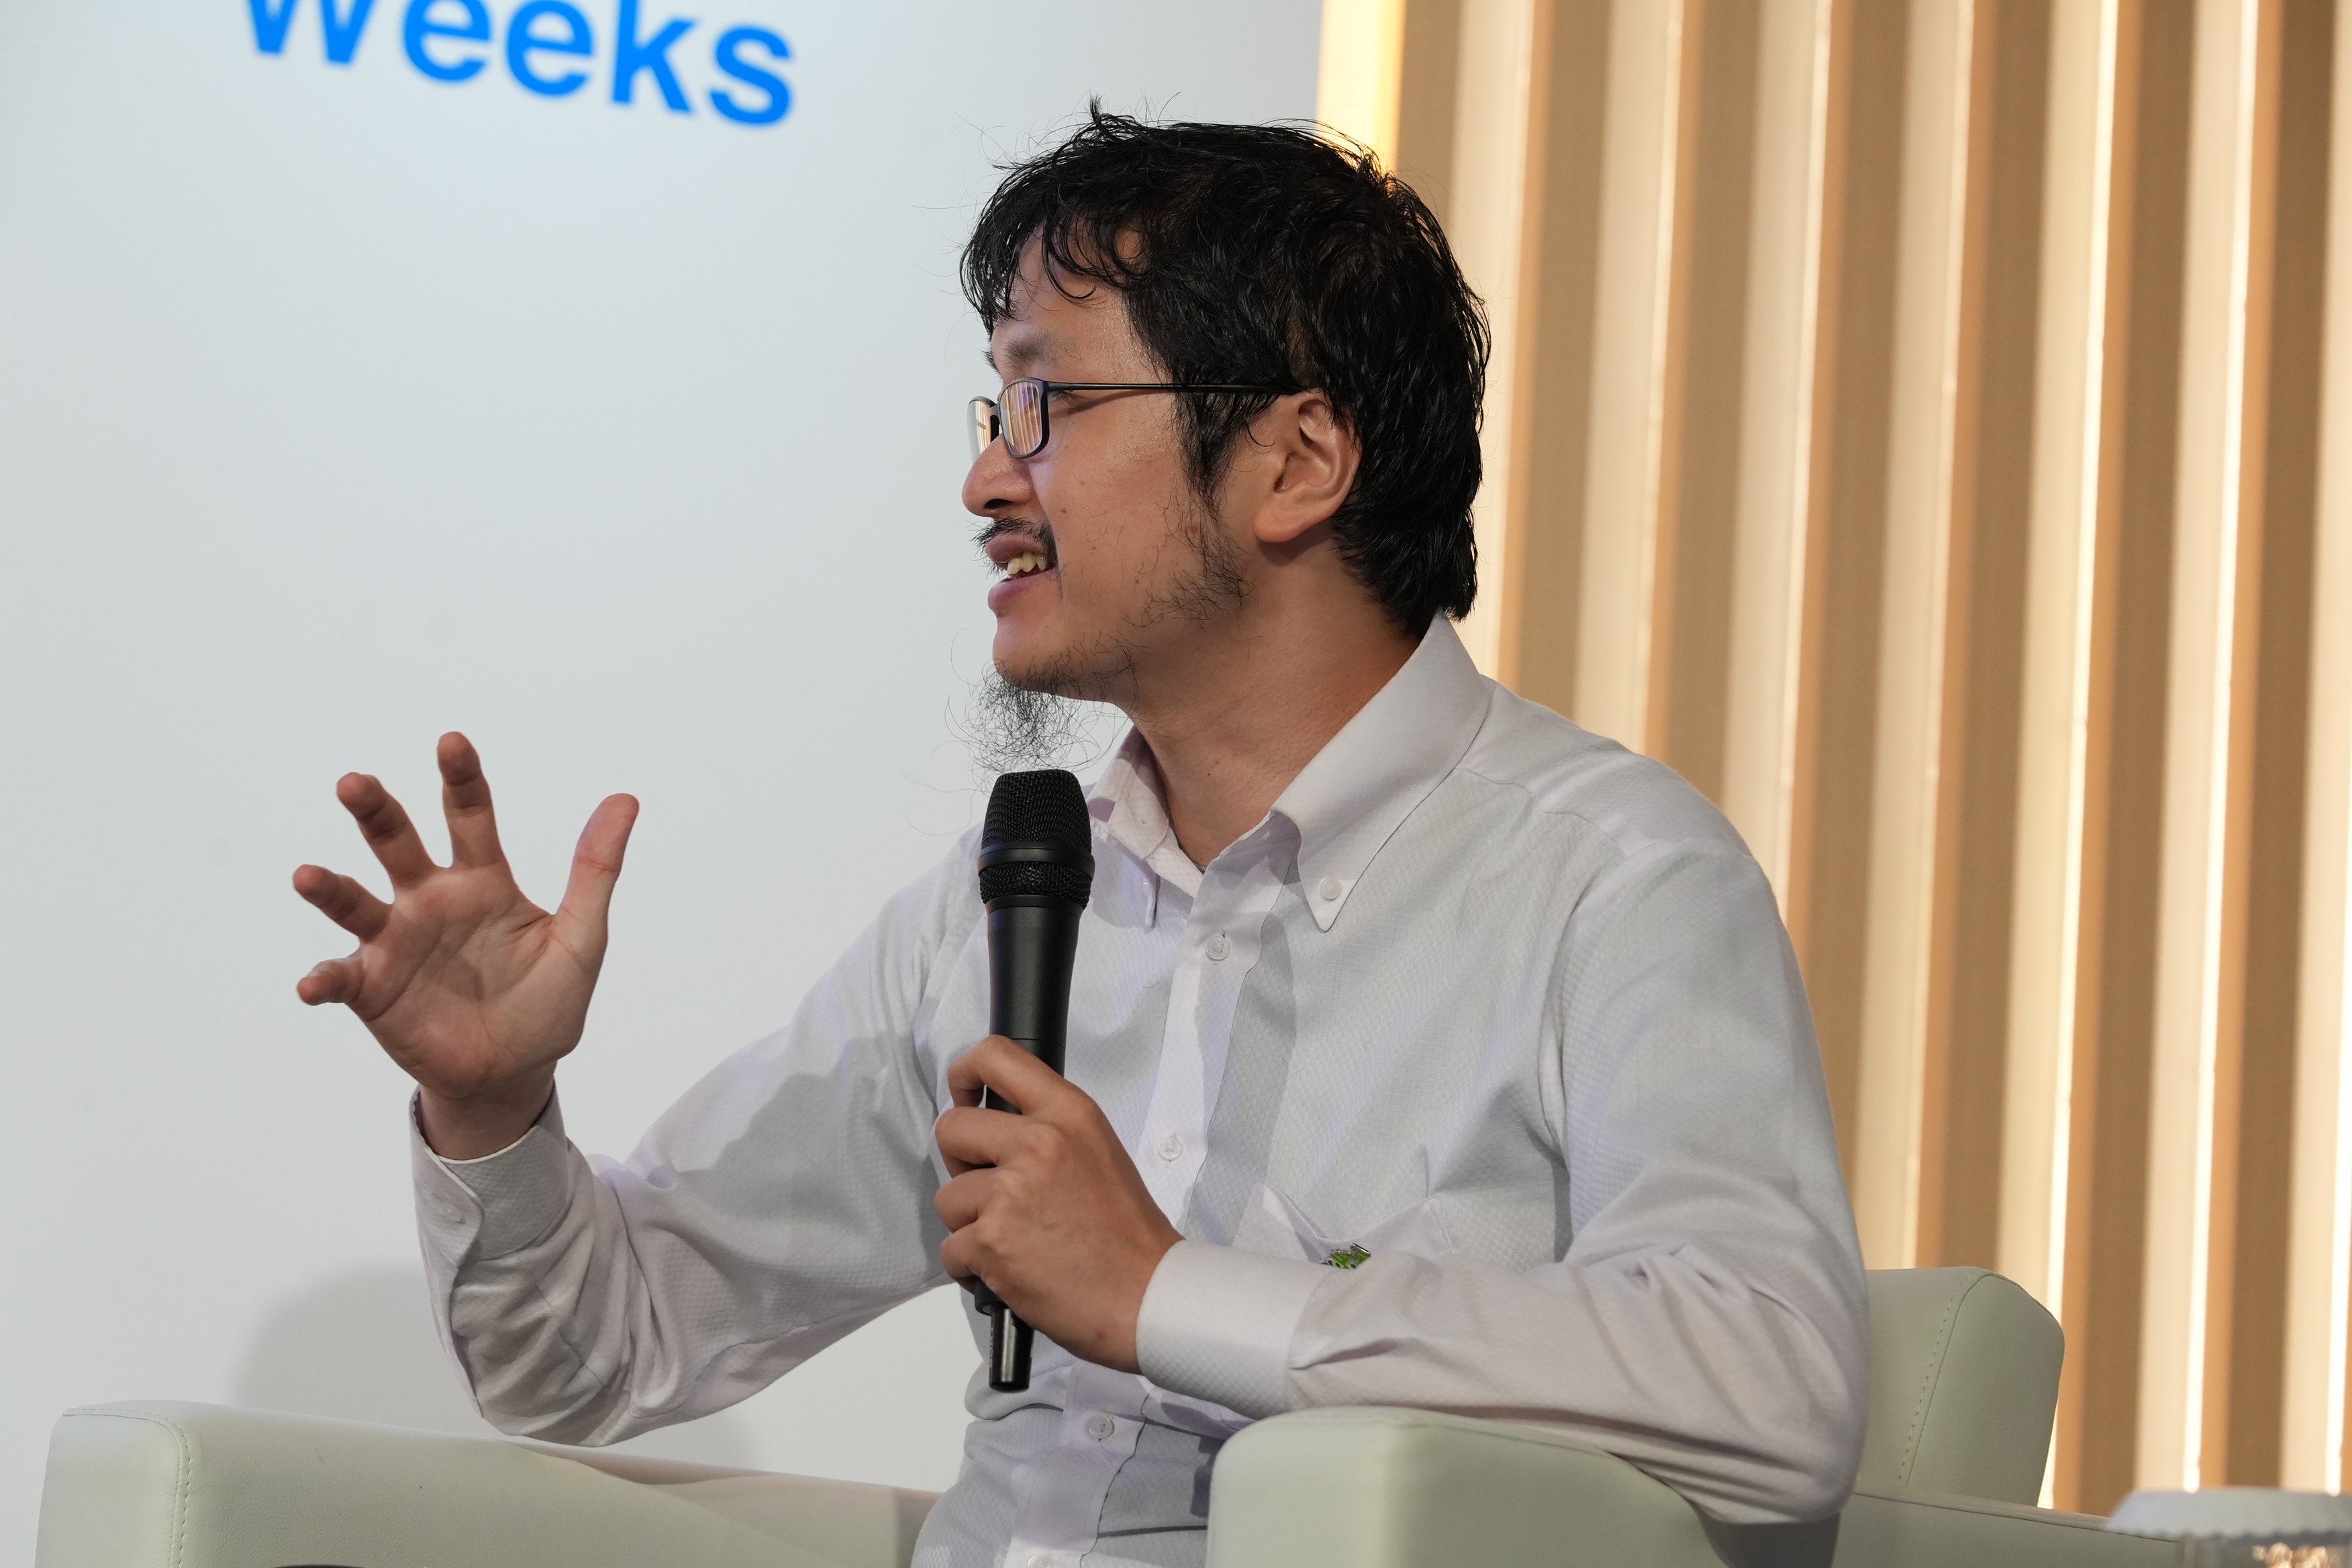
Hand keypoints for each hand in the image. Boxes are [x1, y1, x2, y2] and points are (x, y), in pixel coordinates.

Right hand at [292, 732, 637, 1158]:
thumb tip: (626, 798)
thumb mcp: (581, 936)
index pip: (469, 815)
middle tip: (355, 783)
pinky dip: (323, 979)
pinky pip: (340, 978)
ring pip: (355, 903)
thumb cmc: (547, 1001)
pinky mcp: (372, 989)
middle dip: (376, 811)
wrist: (517, 1072)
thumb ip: (596, 869)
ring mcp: (396, 943)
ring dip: (329, 888)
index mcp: (482, 880)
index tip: (452, 741)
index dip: (461, 778)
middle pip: (398, 843)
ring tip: (306, 875)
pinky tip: (313, 984)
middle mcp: (431, 900)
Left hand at [933, 1038, 1182, 1372]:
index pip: (996, 1057)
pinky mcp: (991, 1240)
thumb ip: (1049, 1132)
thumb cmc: (1128, 1238)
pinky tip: (1007, 1273)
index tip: (963, 1096)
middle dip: (961, 1165)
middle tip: (991, 1192)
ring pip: (947, 1198)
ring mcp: (1010, 1191)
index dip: (964, 1074)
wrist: (1147, 1296)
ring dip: (969, 1226)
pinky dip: (971, 1268)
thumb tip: (997, 1136)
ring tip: (1014, 1242)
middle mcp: (1038, 1142)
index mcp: (1068, 1114)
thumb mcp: (1098, 1153)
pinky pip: (951, 1249)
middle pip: (952, 1129)